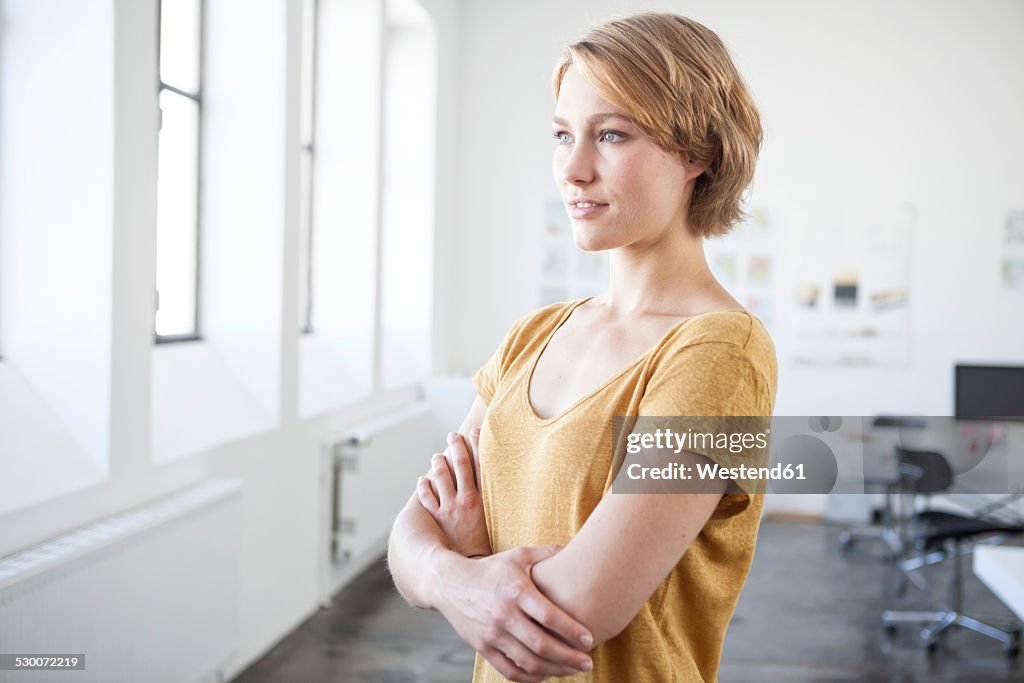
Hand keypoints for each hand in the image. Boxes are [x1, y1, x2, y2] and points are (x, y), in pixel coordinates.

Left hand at [418, 430, 491, 557]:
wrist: (472, 567)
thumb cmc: (488, 546)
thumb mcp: (498, 522)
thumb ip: (500, 505)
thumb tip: (511, 492)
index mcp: (481, 499)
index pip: (479, 465)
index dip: (476, 446)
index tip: (473, 431)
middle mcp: (464, 500)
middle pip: (459, 465)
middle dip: (456, 447)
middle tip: (452, 436)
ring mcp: (448, 508)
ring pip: (440, 477)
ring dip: (438, 464)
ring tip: (437, 457)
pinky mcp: (436, 518)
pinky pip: (426, 498)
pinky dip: (424, 487)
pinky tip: (423, 479)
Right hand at [430, 545, 594, 681]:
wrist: (449, 583)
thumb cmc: (490, 569)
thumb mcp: (517, 556)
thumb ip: (546, 554)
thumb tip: (574, 548)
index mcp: (516, 590)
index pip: (549, 616)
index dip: (572, 631)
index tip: (589, 639)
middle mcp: (504, 614)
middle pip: (542, 644)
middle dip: (569, 657)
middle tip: (588, 662)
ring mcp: (492, 634)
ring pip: (528, 661)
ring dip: (555, 670)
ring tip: (572, 670)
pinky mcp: (482, 647)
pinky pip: (509, 670)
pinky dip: (530, 678)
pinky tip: (546, 675)